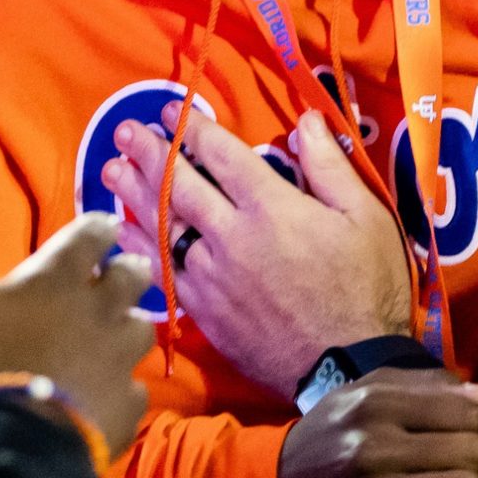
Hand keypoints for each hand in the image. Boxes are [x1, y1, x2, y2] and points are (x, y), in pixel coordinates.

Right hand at [0, 184, 154, 455]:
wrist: (8, 444)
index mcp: (60, 279)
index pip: (95, 234)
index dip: (99, 227)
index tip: (103, 228)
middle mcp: (101, 310)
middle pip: (135, 276)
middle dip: (129, 271)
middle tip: (120, 276)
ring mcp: (120, 358)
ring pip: (143, 329)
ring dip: (128, 328)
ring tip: (114, 336)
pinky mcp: (128, 405)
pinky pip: (136, 389)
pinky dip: (123, 389)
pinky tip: (108, 397)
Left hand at [106, 107, 413, 395]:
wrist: (349, 367)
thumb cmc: (367, 287)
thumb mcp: (367, 217)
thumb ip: (329, 166)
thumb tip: (304, 121)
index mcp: (271, 207)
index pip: (221, 155)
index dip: (192, 129)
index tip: (170, 111)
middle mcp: (231, 236)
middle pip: (180, 185)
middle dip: (150, 153)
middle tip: (124, 131)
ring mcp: (211, 276)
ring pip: (160, 226)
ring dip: (133, 194)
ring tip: (110, 169)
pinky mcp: (203, 310)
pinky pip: (159, 270)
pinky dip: (137, 245)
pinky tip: (123, 231)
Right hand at [278, 367, 477, 477]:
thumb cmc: (332, 432)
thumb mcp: (367, 391)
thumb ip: (426, 384)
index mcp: (375, 404)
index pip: (462, 410)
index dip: (472, 418)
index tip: (460, 425)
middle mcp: (374, 447)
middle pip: (470, 449)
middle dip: (475, 452)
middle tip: (460, 455)